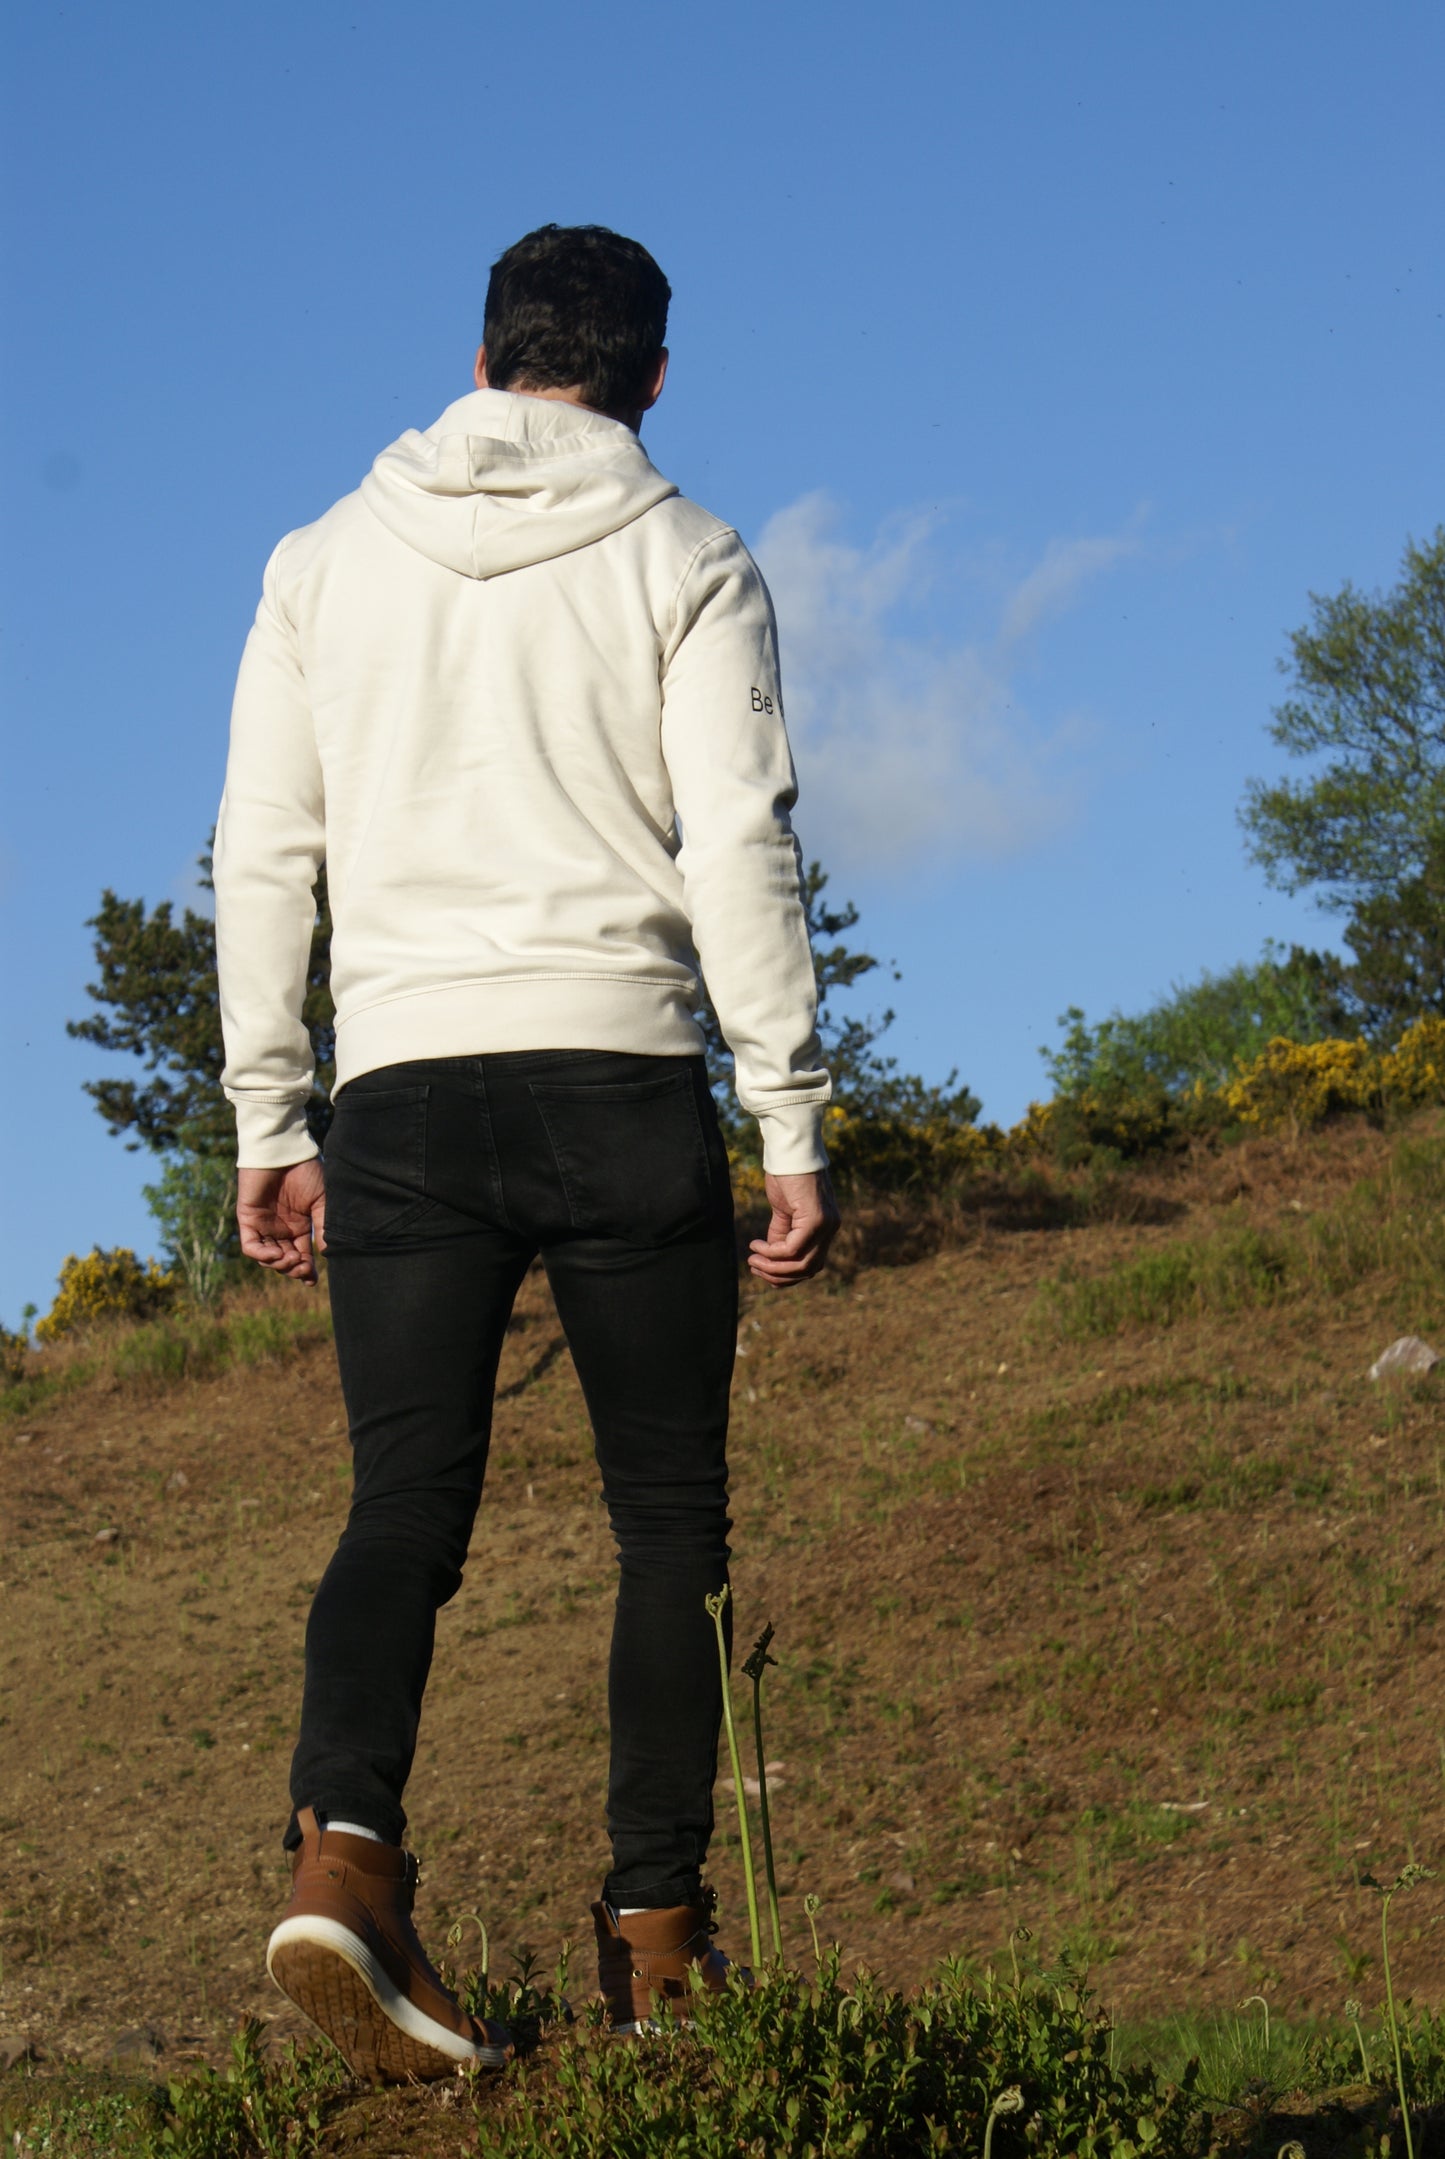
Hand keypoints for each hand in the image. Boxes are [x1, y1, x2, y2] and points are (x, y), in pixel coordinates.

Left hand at [236, 1160, 326, 1285]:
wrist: (285, 1150)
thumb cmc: (305, 1171)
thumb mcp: (322, 1202)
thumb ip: (323, 1227)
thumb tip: (328, 1254)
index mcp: (299, 1226)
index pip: (301, 1256)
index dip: (306, 1271)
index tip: (312, 1281)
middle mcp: (280, 1228)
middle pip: (284, 1261)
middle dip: (294, 1270)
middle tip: (304, 1267)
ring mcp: (263, 1225)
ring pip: (267, 1258)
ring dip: (280, 1264)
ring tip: (293, 1258)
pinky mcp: (248, 1219)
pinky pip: (251, 1247)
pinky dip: (263, 1256)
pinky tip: (277, 1254)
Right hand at [747, 1170, 839, 1287]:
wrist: (791, 1149)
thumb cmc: (786, 1174)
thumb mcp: (784, 1209)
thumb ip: (782, 1232)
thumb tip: (772, 1255)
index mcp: (826, 1227)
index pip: (812, 1264)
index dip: (788, 1275)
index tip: (764, 1270)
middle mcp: (831, 1228)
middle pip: (809, 1269)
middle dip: (779, 1275)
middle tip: (755, 1268)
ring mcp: (826, 1225)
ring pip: (802, 1264)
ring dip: (774, 1268)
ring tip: (753, 1261)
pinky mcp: (815, 1219)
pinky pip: (792, 1248)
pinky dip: (772, 1252)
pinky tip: (757, 1246)